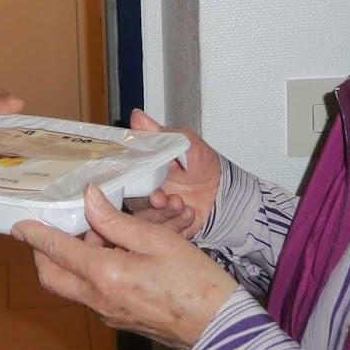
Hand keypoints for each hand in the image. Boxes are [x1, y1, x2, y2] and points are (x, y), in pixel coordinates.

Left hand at [13, 184, 236, 349]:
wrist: (223, 330)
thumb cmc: (196, 282)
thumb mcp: (157, 240)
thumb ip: (116, 220)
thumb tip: (88, 197)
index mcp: (105, 276)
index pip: (56, 251)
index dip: (35, 235)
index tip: (19, 223)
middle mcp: (99, 299)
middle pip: (52, 276)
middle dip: (43, 252)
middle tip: (53, 227)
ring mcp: (108, 314)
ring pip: (71, 286)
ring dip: (71, 260)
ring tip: (97, 233)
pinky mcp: (120, 320)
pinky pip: (91, 294)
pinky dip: (90, 272)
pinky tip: (114, 253)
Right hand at [124, 109, 220, 238]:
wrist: (226, 192)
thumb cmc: (202, 165)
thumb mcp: (185, 143)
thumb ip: (160, 133)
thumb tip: (137, 116)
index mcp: (142, 173)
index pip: (124, 181)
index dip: (131, 186)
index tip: (148, 187)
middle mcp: (144, 194)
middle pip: (134, 205)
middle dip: (149, 204)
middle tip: (162, 198)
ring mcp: (156, 214)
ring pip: (148, 222)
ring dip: (165, 214)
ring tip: (182, 205)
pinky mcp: (169, 229)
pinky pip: (166, 233)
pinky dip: (178, 225)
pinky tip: (190, 214)